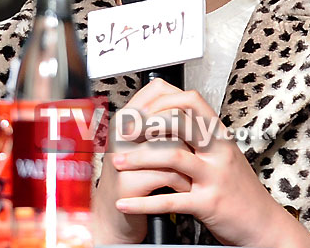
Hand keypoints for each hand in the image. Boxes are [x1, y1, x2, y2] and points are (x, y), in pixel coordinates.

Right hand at [92, 80, 191, 244]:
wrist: (112, 218)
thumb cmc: (131, 179)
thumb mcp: (142, 145)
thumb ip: (159, 124)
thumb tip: (190, 107)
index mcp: (125, 118)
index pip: (158, 90)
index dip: (180, 103)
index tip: (190, 121)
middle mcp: (121, 132)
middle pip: (170, 118)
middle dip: (190, 137)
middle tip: (196, 148)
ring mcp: (123, 156)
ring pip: (173, 146)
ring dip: (190, 163)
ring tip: (192, 171)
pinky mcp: (129, 182)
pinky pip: (170, 174)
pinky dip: (184, 183)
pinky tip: (184, 188)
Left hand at [110, 77, 309, 247]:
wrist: (264, 224)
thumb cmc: (239, 188)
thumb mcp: (223, 154)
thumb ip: (200, 137)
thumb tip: (169, 117)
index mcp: (219, 136)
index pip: (191, 102)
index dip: (163, 101)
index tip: (142, 110)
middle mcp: (218, 151)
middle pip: (180, 122)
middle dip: (146, 124)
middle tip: (125, 131)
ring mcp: (214, 176)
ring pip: (172, 157)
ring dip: (138, 158)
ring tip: (117, 162)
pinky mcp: (208, 204)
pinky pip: (170, 200)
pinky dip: (143, 203)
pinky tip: (125, 203)